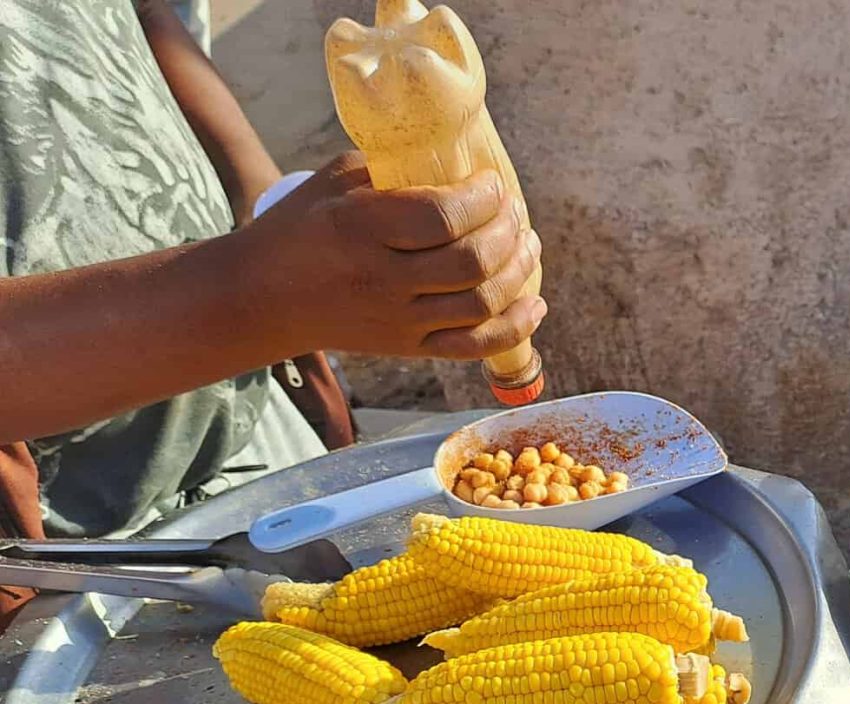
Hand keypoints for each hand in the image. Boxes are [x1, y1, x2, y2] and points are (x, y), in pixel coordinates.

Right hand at [243, 152, 545, 359]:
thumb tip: (455, 158)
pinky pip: (474, 346)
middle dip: (508, 233)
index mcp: (361, 229)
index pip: (443, 218)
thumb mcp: (334, 183)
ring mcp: (398, 321)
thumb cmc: (301, 227)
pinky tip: (536, 305)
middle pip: (472, 262)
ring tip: (529, 244)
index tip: (493, 183)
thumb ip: (390, 168)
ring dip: (519, 272)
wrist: (264, 298)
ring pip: (481, 303)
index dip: (482, 199)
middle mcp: (383, 280)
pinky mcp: (409, 348)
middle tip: (515, 212)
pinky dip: (514, 328)